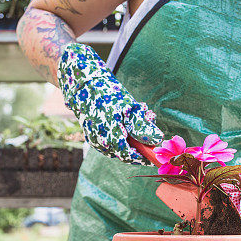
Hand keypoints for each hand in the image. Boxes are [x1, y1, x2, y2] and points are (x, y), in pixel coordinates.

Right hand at [58, 43, 162, 164]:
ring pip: (118, 146)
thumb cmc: (107, 94)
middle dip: (139, 141)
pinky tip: (126, 118)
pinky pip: (110, 141)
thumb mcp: (129, 108)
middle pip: (125, 151)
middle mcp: (101, 143)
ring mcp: (95, 140)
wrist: (83, 84)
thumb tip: (157, 140)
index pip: (129, 156)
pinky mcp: (92, 135)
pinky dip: (121, 134)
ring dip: (131, 136)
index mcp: (110, 138)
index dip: (142, 156)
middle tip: (148, 122)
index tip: (153, 152)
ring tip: (140, 114)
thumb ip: (142, 126)